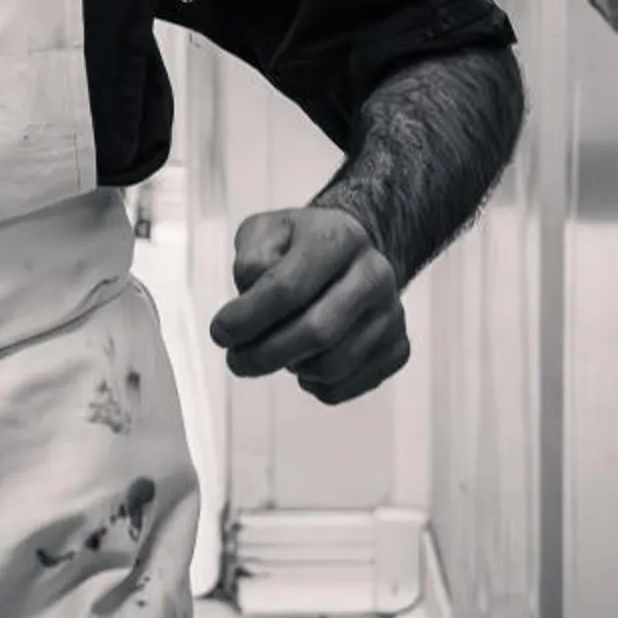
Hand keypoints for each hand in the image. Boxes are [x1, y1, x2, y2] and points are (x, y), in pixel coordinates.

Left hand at [209, 206, 408, 404]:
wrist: (348, 255)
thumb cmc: (296, 247)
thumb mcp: (265, 232)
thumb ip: (251, 258)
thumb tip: (253, 293)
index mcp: (339, 237)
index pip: (288, 287)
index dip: (247, 317)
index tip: (219, 333)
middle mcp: (374, 274)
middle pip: (316, 331)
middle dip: (264, 354)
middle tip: (236, 361)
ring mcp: (392, 313)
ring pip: (333, 365)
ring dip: (290, 367)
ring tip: (274, 351)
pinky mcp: (398, 347)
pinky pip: (347, 385)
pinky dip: (315, 385)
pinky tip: (304, 362)